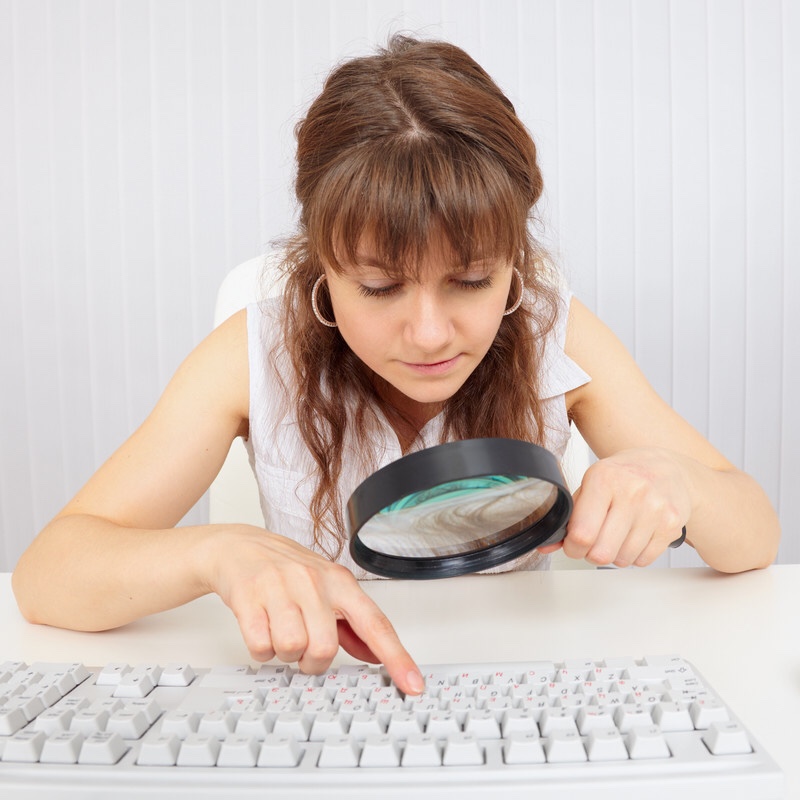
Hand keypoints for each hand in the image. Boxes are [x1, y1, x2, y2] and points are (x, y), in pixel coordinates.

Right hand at [203, 527, 424, 693]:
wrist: (238, 547)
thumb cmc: (285, 569)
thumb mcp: (324, 588)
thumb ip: (350, 624)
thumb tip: (374, 655)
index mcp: (339, 581)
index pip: (375, 624)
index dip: (397, 657)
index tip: (413, 684)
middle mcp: (313, 582)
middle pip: (325, 648)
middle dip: (312, 660)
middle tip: (303, 647)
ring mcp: (280, 587)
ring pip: (292, 648)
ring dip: (285, 654)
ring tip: (280, 633)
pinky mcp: (249, 596)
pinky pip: (260, 645)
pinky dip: (261, 649)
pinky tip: (262, 629)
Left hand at [541, 448, 690, 567]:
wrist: (666, 468)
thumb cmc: (624, 476)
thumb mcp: (591, 485)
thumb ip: (569, 516)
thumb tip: (546, 545)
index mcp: (604, 479)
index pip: (582, 532)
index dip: (572, 547)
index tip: (573, 544)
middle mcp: (632, 492)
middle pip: (601, 552)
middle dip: (591, 554)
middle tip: (593, 543)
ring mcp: (655, 509)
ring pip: (622, 559)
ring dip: (614, 555)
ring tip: (616, 535)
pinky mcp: (671, 525)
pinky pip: (643, 561)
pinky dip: (634, 556)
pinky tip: (634, 536)